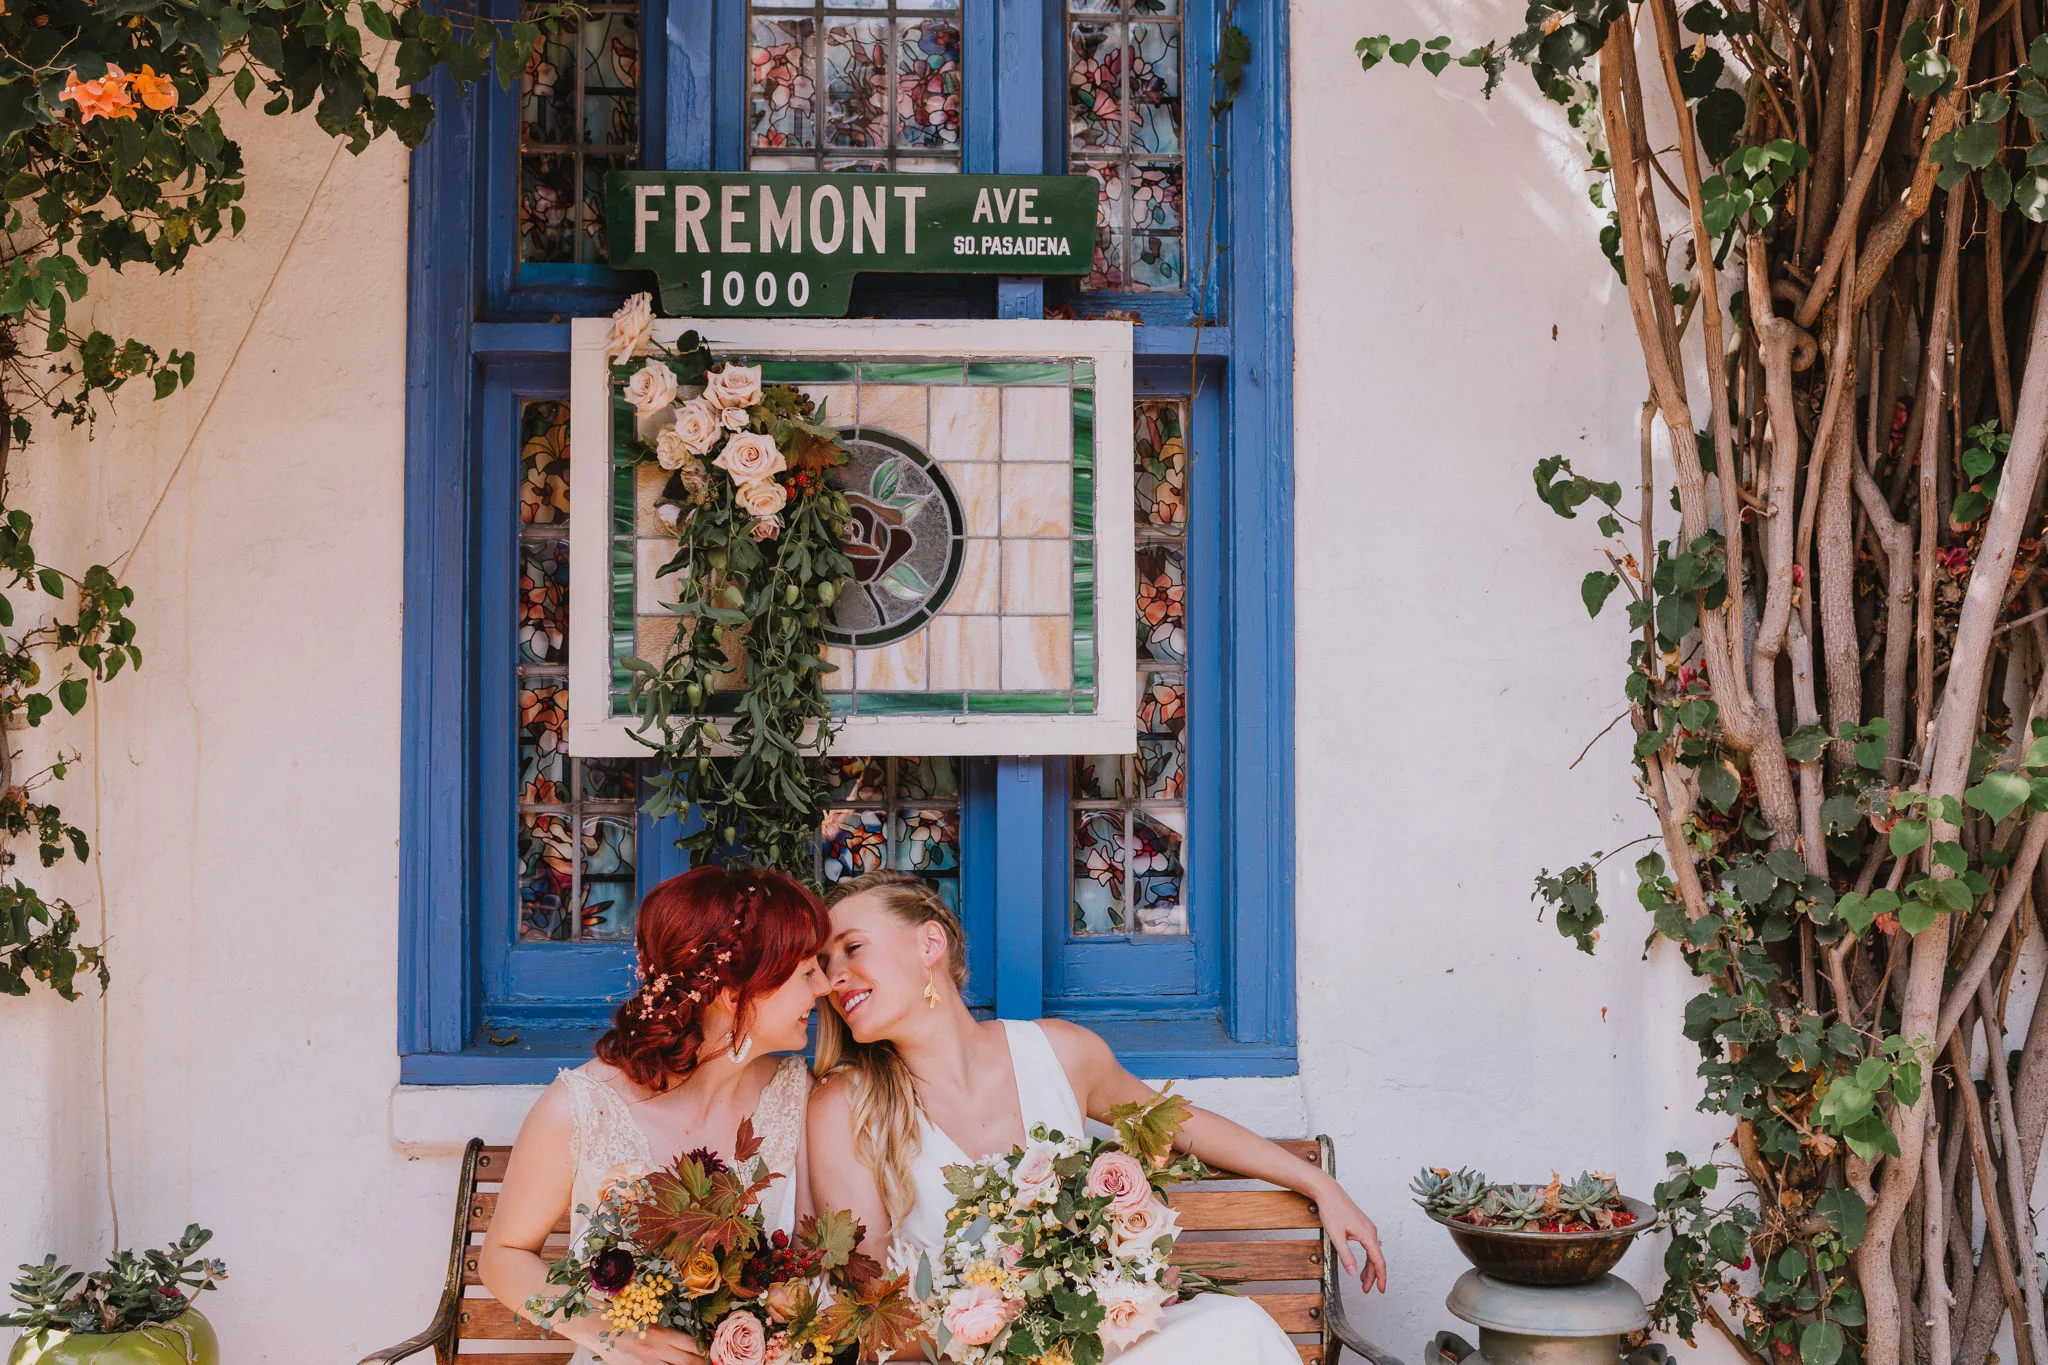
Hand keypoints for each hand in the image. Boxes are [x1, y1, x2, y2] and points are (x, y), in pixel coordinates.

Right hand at [567, 1322, 705, 1363]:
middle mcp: (656, 1351)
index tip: (710, 1350)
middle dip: (700, 1363)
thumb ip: (664, 1330)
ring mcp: (645, 1364)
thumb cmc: (620, 1315)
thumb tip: (684, 1338)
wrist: (592, 1326)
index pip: (693, 1345)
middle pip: (689, 1363)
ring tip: (691, 1364)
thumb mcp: (646, 1317)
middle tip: (707, 1363)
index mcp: (662, 1334)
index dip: (705, 1350)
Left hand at [1316, 1182, 1388, 1294]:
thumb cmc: (1332, 1210)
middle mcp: (1371, 1231)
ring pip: (1372, 1252)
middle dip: (1372, 1276)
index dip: (1380, 1277)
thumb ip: (1346, 1256)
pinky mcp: (1362, 1226)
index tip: (1381, 1290)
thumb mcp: (1336, 1236)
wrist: (1328, 1192)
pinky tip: (1360, 1264)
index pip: (1378, 1261)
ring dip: (1368, 1268)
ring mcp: (1367, 1228)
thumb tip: (1353, 1273)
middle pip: (1376, 1259)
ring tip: (1362, 1281)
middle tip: (1366, 1290)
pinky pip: (1368, 1245)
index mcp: (1368, 1235)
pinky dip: (1366, 1257)